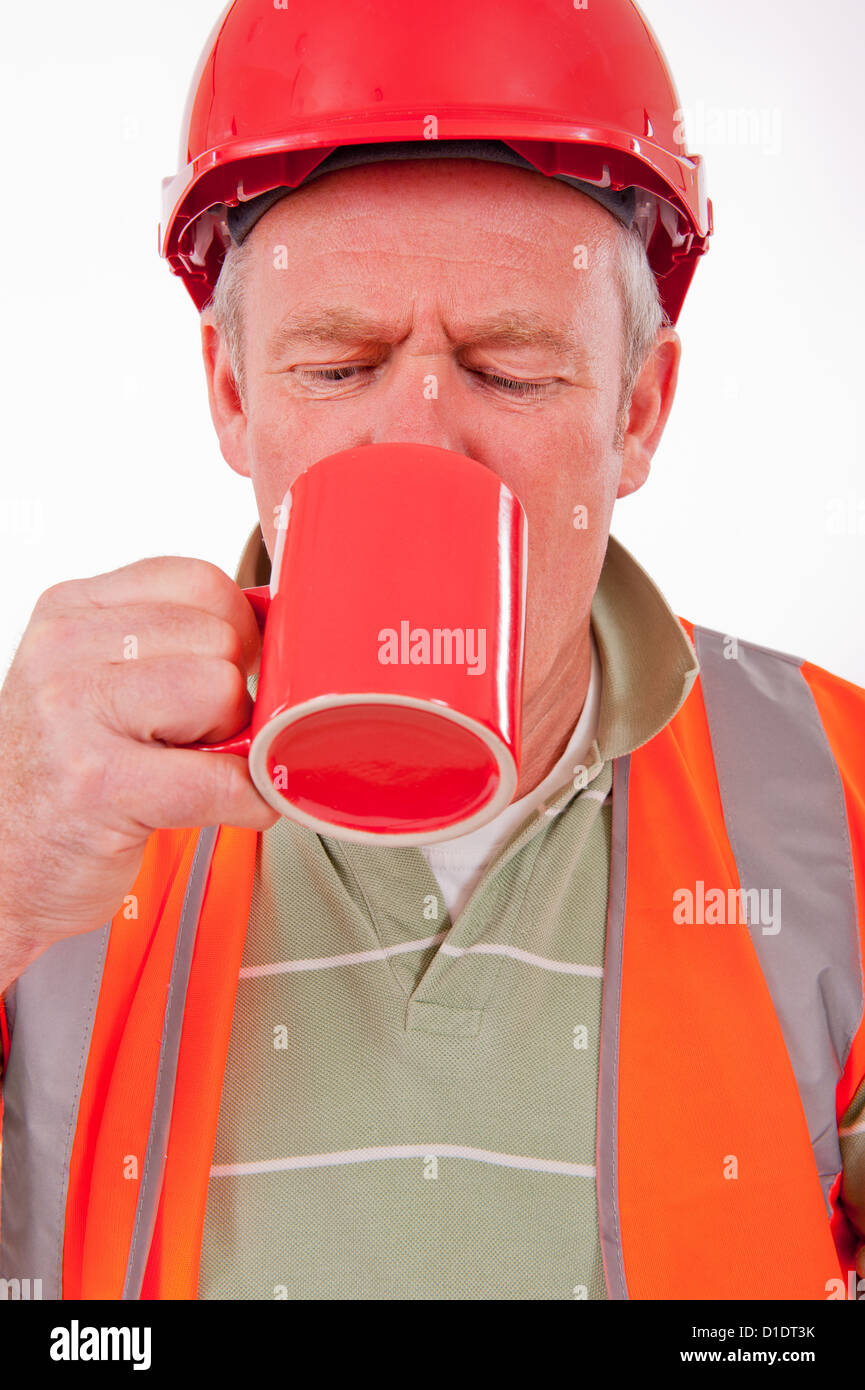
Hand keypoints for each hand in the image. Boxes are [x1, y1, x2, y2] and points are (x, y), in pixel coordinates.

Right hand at [0, 556, 279, 976]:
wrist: (4, 864)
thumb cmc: (65, 773)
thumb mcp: (99, 678)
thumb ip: (171, 641)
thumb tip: (273, 626)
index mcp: (71, 610)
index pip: (202, 581)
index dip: (234, 634)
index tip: (217, 675)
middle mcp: (64, 649)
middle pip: (220, 637)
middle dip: (228, 695)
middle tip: (184, 739)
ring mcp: (75, 713)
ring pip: (223, 692)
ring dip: (228, 744)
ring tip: (181, 767)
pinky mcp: (99, 784)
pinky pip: (221, 779)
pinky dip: (246, 800)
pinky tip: (224, 806)